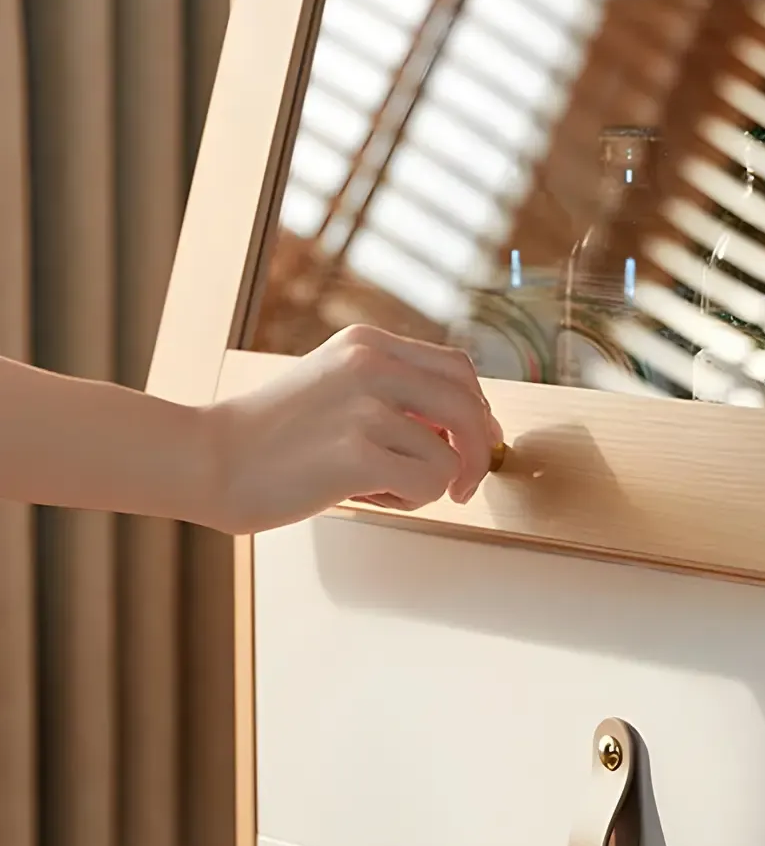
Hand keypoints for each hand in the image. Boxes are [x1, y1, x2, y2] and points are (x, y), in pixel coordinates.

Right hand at [201, 325, 502, 534]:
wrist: (205, 459)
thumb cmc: (271, 438)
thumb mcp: (337, 386)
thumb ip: (394, 394)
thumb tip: (462, 430)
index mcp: (369, 344)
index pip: (457, 368)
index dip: (477, 410)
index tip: (478, 443)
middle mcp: (372, 363)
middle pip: (469, 405)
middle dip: (478, 452)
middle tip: (462, 488)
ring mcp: (365, 404)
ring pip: (449, 456)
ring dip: (423, 485)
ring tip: (374, 485)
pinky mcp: (357, 450)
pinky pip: (428, 483)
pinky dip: (408, 501)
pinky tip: (364, 495)